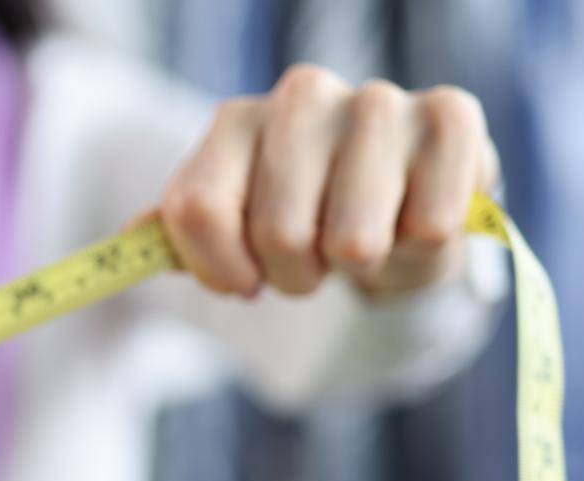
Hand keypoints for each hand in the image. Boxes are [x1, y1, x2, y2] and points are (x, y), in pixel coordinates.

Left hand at [155, 65, 499, 296]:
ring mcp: (377, 101)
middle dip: (296, 275)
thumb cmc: (311, 222)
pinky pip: (426, 227)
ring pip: (352, 241)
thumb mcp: (237, 231)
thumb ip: (184, 235)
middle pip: (278, 234)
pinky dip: (419, 250)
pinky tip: (414, 220)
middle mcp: (300, 95)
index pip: (196, 210)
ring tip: (366, 240)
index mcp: (235, 122)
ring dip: (361, 267)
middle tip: (317, 260)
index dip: (219, 270)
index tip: (244, 283)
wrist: (403, 209)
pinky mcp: (451, 118)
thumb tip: (132, 236)